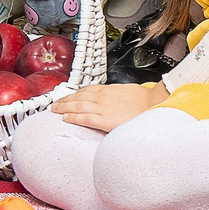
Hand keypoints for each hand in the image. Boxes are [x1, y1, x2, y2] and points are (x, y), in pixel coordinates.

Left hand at [52, 81, 166, 132]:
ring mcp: (103, 107)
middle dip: (65, 100)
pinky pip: (85, 118)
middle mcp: (102, 97)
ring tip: (55, 109)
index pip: (86, 90)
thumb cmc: (144, 100)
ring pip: (78, 106)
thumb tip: (111, 97)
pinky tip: (66, 118)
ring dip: (64, 107)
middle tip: (55, 103)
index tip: (67, 96)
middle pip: (78, 97)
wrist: (154, 103)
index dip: (74, 93)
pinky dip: (74, 117)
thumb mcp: (126, 91)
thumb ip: (114, 94)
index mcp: (108, 90)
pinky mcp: (105, 119)